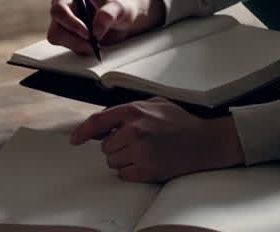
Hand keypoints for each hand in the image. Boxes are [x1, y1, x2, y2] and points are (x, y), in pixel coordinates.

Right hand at [48, 0, 164, 55]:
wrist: (125, 21)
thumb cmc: (121, 8)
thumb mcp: (120, 7)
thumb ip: (109, 14)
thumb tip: (96, 29)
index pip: (59, 8)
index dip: (70, 22)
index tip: (87, 32)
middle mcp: (63, 7)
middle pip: (55, 28)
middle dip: (73, 39)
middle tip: (91, 44)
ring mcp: (64, 23)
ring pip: (58, 39)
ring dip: (77, 45)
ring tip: (95, 44)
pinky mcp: (69, 36)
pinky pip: (68, 47)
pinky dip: (81, 49)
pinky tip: (93, 45)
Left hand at [70, 98, 245, 181]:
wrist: (204, 141)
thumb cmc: (179, 122)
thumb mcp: (154, 104)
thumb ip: (129, 109)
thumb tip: (106, 121)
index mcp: (134, 111)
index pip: (97, 122)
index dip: (82, 132)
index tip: (75, 140)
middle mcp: (134, 130)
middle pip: (105, 147)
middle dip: (117, 146)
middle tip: (136, 143)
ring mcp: (141, 151)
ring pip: (113, 162)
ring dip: (124, 159)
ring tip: (144, 152)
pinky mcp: (147, 169)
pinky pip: (124, 174)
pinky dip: (132, 171)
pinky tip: (147, 163)